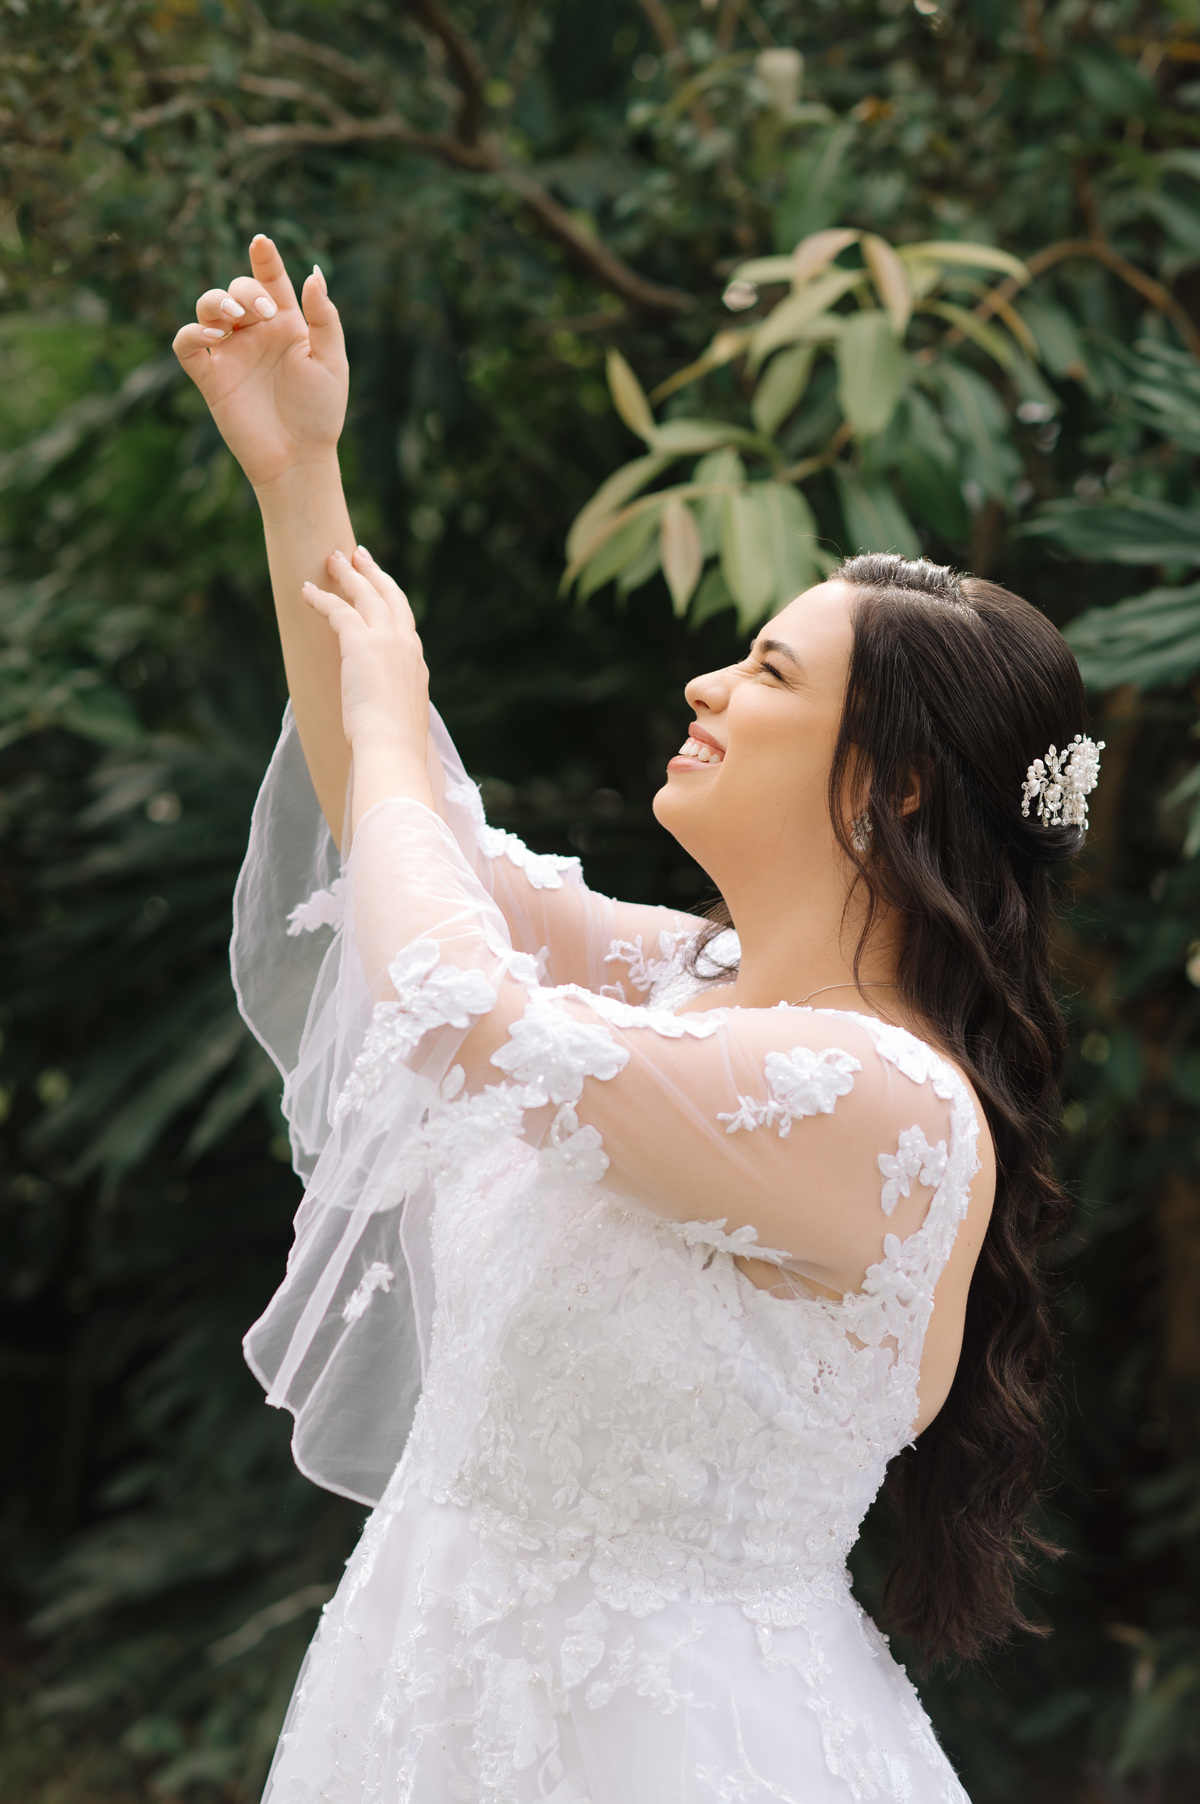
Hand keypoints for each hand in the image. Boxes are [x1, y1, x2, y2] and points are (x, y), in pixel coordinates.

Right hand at [172, 235, 347, 490]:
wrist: (299, 459)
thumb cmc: (320, 413)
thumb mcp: (331, 363)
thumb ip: (324, 318)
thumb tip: (312, 273)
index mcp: (286, 325)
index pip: (271, 281)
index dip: (265, 258)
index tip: (262, 241)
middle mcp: (255, 334)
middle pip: (237, 289)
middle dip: (247, 290)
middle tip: (266, 313)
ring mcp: (230, 354)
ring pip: (207, 307)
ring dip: (216, 301)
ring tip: (234, 316)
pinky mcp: (210, 377)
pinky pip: (186, 344)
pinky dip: (192, 334)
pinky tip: (213, 338)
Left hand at [302, 547, 430, 757]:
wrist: (391, 747)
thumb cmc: (393, 744)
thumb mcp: (399, 717)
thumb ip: (392, 704)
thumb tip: (381, 713)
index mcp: (416, 663)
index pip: (404, 622)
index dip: (390, 602)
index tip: (380, 590)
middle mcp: (406, 645)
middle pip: (391, 597)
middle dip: (374, 574)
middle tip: (359, 556)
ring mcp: (386, 640)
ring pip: (366, 594)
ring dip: (349, 574)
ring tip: (332, 558)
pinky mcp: (361, 642)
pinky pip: (338, 610)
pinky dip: (322, 598)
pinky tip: (307, 591)